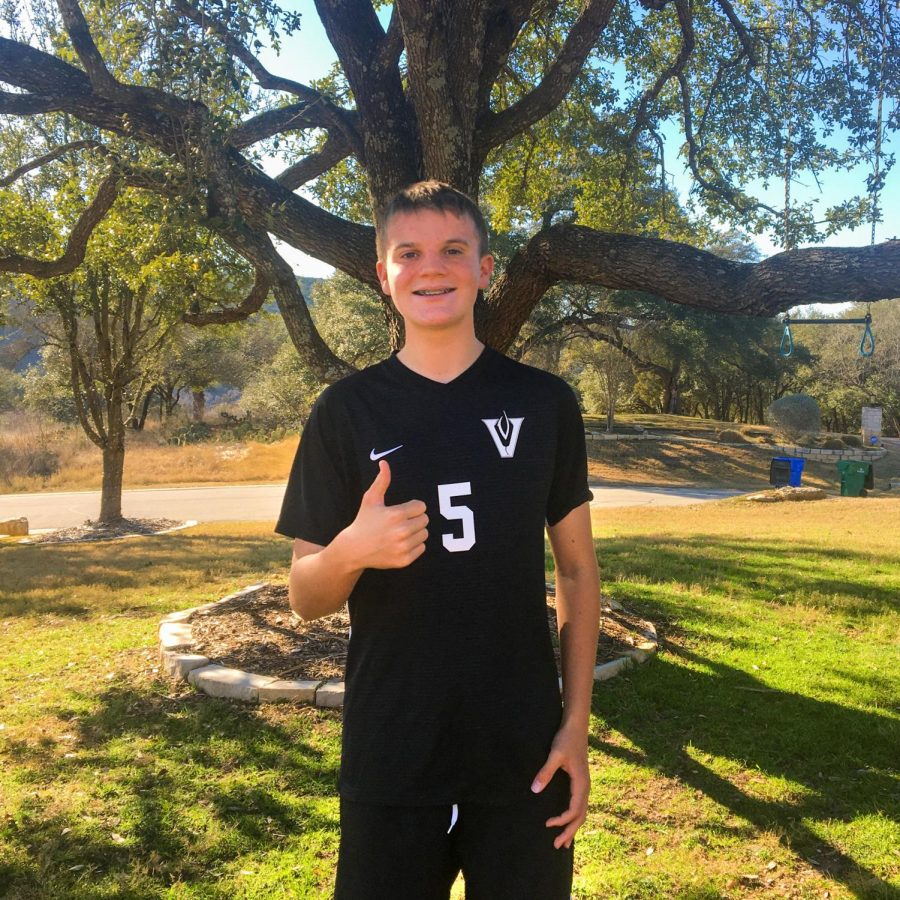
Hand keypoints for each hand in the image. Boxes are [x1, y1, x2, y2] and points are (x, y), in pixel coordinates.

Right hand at [343, 460, 427, 569]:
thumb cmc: (364, 521)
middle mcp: (401, 531)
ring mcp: (403, 547)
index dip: (413, 507)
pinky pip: (422, 548)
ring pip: (425, 534)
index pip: (421, 506)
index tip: (402, 511)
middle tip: (402, 522)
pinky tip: (401, 543)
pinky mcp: (405, 560)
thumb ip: (381, 481)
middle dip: (415, 519)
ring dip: (416, 532)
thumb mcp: (371, 499)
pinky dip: (414, 545)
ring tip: (401, 532)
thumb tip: (384, 463)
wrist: (354, 549)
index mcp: (396, 514)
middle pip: (425, 520)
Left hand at [531, 723, 589, 849]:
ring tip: (563, 841)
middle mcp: (585, 786)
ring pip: (582, 812)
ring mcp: (584, 784)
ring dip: (573, 827)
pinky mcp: (580, 781)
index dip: (562, 820)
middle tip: (557, 846)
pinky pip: (579, 804)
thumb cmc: (565, 739)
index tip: (548, 824)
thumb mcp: (554, 754)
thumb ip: (545, 772)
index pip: (574, 809)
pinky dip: (574, 816)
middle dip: (570, 831)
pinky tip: (567, 820)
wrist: (576, 726)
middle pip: (581, 815)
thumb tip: (534, 790)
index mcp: (581, 782)